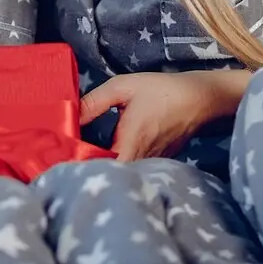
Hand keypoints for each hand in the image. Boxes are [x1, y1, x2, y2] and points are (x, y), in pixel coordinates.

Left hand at [80, 69, 251, 161]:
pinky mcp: (157, 162)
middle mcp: (141, 158)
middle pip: (109, 176)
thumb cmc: (162, 90)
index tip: (62, 162)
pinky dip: (118, 166)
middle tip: (65, 163)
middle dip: (87, 171)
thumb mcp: (123, 87)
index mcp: (131, 141)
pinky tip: (103, 157)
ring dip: (102, 170)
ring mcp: (151, 163)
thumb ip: (94, 102)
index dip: (81, 168)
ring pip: (122, 175)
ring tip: (79, 161)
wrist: (200, 99)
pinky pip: (133, 169)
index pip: (102, 169)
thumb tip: (68, 117)